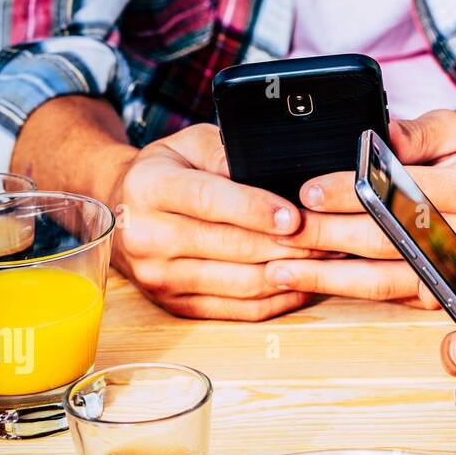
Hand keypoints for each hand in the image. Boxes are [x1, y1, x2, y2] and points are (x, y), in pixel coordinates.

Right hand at [106, 124, 323, 319]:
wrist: (126, 211)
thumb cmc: (168, 172)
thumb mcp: (189, 145)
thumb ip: (226, 154)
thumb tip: (270, 173)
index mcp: (149, 189)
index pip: (208, 201)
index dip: (254, 210)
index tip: (294, 216)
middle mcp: (148, 238)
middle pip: (231, 247)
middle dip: (287, 244)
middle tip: (329, 237)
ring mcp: (160, 278)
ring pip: (240, 284)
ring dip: (290, 274)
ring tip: (326, 259)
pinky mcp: (176, 306)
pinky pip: (238, 309)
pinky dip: (277, 299)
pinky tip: (303, 283)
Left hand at [263, 108, 455, 300]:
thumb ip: (413, 134)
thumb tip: (369, 137)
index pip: (405, 193)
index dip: (353, 194)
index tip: (308, 192)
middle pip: (388, 242)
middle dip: (328, 239)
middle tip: (280, 233)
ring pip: (388, 281)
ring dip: (330, 279)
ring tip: (281, 271)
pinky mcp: (454, 295)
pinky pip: (396, 297)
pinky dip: (353, 291)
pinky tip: (316, 285)